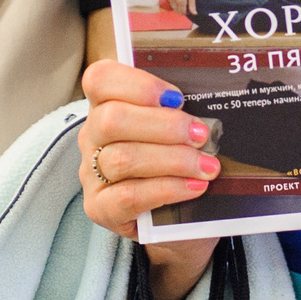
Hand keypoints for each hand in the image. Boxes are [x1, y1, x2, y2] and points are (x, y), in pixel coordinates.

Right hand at [80, 58, 220, 233]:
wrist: (173, 219)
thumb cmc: (175, 162)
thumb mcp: (174, 130)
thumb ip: (179, 111)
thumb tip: (208, 100)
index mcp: (106, 105)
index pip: (101, 80)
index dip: (138, 85)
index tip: (176, 97)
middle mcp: (92, 137)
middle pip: (112, 119)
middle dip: (165, 126)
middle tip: (201, 134)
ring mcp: (92, 174)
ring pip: (123, 159)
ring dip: (173, 160)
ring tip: (207, 166)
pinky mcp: (100, 208)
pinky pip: (129, 196)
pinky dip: (167, 189)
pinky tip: (194, 187)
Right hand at [164, 0, 195, 15]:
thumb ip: (192, 5)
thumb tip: (194, 13)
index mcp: (181, 0)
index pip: (182, 12)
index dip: (186, 12)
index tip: (189, 9)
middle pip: (177, 10)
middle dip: (182, 10)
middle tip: (186, 5)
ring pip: (173, 6)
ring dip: (177, 6)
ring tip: (182, 1)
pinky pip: (170, 1)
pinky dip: (174, 2)